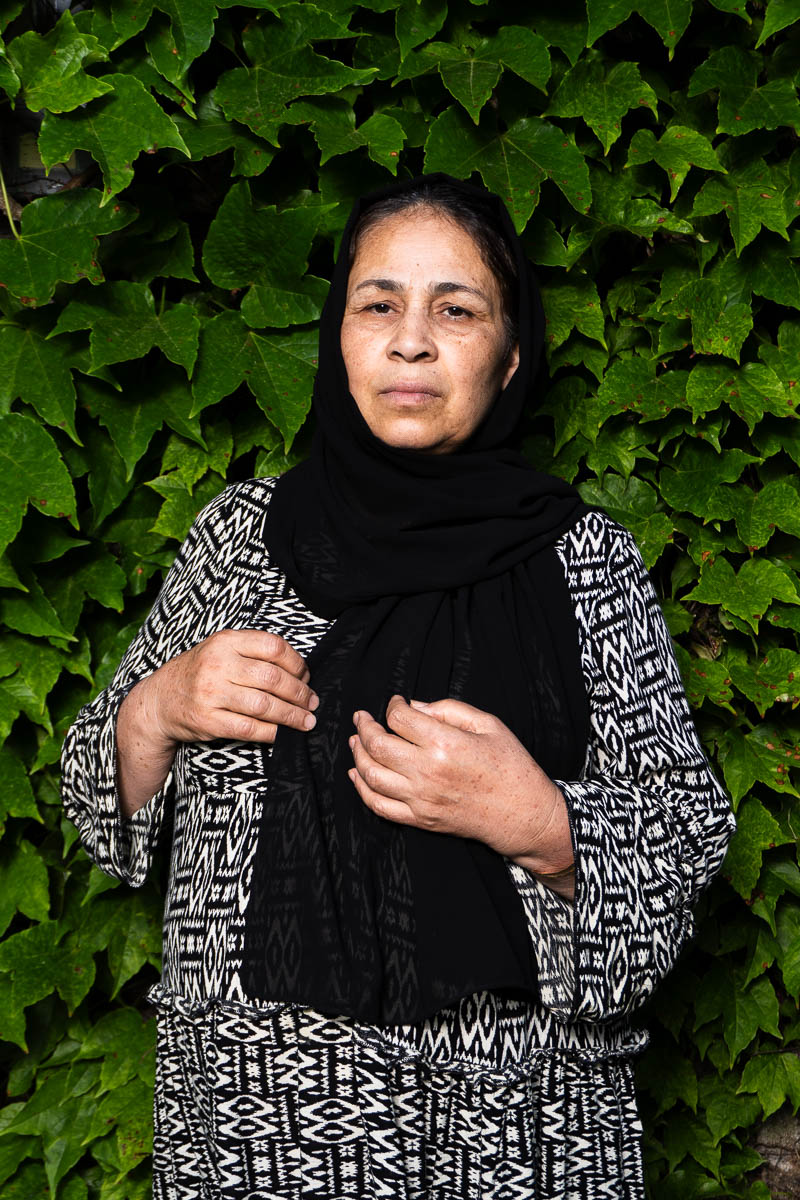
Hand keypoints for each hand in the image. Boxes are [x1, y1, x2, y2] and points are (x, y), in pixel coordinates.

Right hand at [123, 629, 317, 752]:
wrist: (159, 700)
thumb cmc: (200, 673)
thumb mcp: (221, 649)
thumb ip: (253, 652)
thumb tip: (300, 670)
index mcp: (226, 641)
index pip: (273, 647)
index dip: (297, 664)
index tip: (307, 676)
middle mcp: (218, 664)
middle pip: (273, 678)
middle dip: (300, 693)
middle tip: (312, 702)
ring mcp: (211, 693)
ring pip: (264, 705)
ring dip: (292, 716)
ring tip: (307, 721)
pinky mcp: (208, 720)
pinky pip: (249, 728)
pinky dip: (272, 733)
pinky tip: (283, 733)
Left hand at [348, 695, 573, 886]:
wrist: (524, 815)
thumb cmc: (512, 766)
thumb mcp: (489, 725)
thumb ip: (449, 710)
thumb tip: (414, 707)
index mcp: (446, 744)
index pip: (400, 719)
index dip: (393, 705)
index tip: (396, 702)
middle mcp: (428, 772)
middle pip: (378, 745)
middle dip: (365, 727)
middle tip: (363, 717)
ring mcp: (421, 799)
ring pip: (372, 775)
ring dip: (358, 754)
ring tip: (356, 740)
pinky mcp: (421, 819)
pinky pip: (380, 806)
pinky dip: (362, 789)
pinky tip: (357, 774)